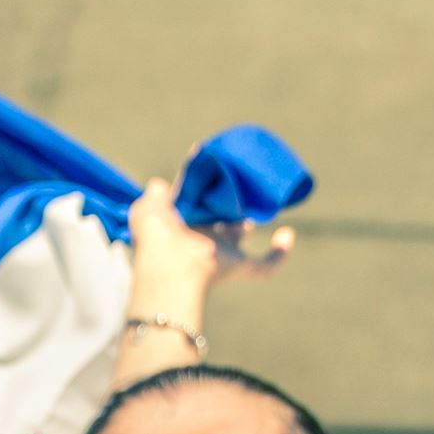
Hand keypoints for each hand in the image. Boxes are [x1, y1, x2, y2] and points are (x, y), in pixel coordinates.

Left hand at [124, 172, 293, 320]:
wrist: (173, 269)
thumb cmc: (157, 239)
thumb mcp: (146, 210)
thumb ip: (153, 195)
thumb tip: (158, 184)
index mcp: (179, 224)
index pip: (191, 203)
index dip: (199, 186)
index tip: (210, 164)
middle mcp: (200, 238)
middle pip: (215, 219)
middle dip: (224, 204)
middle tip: (233, 184)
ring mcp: (221, 253)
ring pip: (238, 237)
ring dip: (248, 220)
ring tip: (257, 198)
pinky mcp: (238, 266)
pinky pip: (265, 266)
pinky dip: (279, 253)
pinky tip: (287, 235)